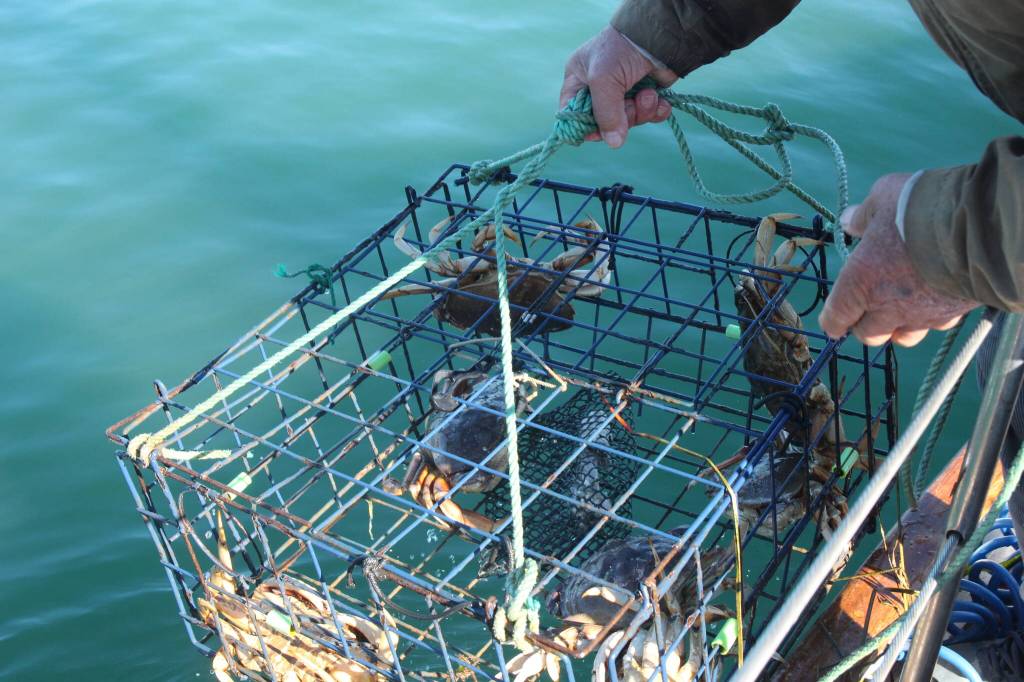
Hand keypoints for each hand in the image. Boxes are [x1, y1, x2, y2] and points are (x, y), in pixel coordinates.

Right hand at [559, 26, 677, 147]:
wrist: (658, 34)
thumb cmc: (620, 50)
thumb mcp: (603, 80)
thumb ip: (605, 114)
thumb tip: (614, 143)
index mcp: (579, 81)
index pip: (572, 114)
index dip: (583, 126)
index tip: (597, 133)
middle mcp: (599, 89)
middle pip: (604, 123)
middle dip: (621, 118)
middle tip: (630, 105)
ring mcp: (624, 92)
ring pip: (628, 121)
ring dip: (641, 113)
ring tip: (648, 95)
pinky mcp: (645, 94)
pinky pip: (648, 116)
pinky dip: (655, 111)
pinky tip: (659, 100)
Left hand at [818, 173, 978, 346]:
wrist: (975, 226)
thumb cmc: (918, 209)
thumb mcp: (882, 200)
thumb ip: (864, 216)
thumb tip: (849, 221)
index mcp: (859, 282)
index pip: (837, 317)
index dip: (833, 321)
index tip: (834, 322)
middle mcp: (886, 306)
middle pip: (868, 335)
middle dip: (866, 325)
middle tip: (870, 308)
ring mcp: (920, 315)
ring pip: (903, 338)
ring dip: (898, 328)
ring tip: (902, 309)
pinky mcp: (951, 316)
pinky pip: (936, 326)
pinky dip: (932, 318)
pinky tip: (935, 300)